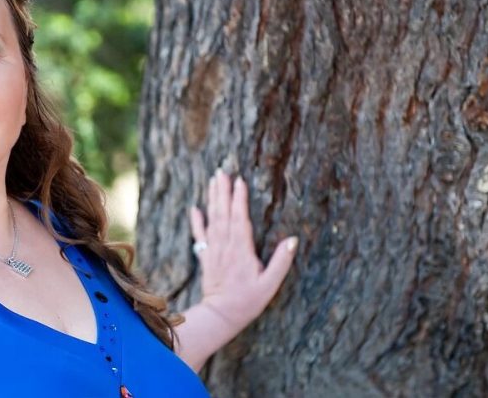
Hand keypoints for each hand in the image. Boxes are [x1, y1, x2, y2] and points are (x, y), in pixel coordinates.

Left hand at [189, 169, 296, 333]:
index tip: (240, 180)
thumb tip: (293, 240)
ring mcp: (214, 250)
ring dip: (212, 199)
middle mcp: (225, 246)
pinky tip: (195, 208)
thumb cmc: (248, 300)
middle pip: (223, 213)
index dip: (240, 199)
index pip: (240, 218)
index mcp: (241, 250)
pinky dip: (197, 221)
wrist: (221, 315)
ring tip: (212, 181)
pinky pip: (200, 236)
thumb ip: (281, 261)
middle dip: (223, 191)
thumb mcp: (270, 284)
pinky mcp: (206, 257)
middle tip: (222, 171)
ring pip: (212, 219)